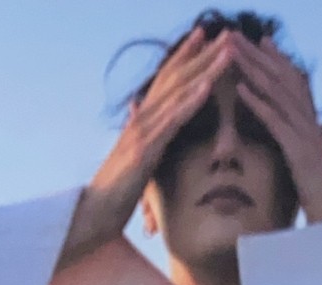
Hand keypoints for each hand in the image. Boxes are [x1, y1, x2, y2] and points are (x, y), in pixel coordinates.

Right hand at [62, 27, 235, 264]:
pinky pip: (171, 122)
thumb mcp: (129, 157)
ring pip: (177, 94)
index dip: (184, 55)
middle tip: (229, 32)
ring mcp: (141, 133)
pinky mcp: (143, 151)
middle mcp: (140, 120)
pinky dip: (190, 102)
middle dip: (203, 54)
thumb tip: (136, 110)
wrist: (92, 215)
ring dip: (205, 70)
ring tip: (229, 50)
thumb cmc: (112, 192)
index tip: (204, 35)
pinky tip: (207, 86)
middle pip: (175, 78)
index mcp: (140, 121)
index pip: (165, 80)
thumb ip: (137, 132)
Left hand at [232, 34, 321, 223]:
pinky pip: (276, 122)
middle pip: (282, 79)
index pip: (292, 84)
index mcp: (309, 125)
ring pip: (277, 93)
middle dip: (258, 56)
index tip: (258, 41)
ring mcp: (305, 134)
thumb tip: (286, 143)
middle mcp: (309, 122)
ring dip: (253, 70)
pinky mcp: (299, 151)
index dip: (276, 61)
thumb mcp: (303, 168)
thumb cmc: (318, 199)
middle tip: (234, 35)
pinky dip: (258, 103)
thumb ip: (295, 149)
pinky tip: (241, 89)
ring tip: (231, 52)